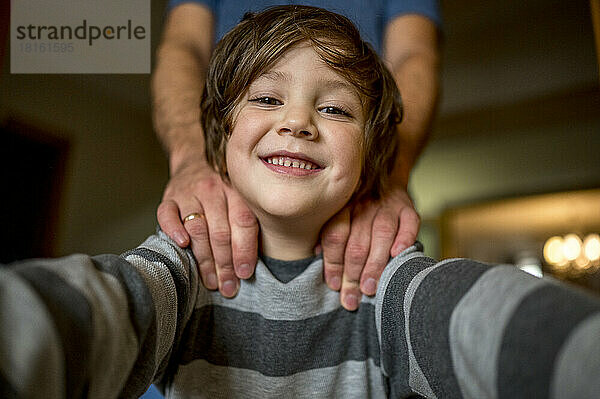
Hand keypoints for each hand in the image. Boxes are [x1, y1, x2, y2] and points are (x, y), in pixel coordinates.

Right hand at [157, 160, 258, 297]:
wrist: (196, 159)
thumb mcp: (242, 197)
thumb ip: (247, 222)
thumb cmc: (225, 188)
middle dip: (225, 263)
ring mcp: (189, 192)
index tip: (244, 274)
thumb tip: (250, 264)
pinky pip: (167, 214)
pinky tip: (182, 245)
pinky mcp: (169, 197)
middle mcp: (213, 189)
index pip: (243, 222)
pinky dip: (174, 230)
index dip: (244, 250)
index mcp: (237, 190)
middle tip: (227, 287)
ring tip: (211, 280)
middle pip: (220, 231)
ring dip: (204, 258)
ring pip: (197, 228)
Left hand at [320, 185, 419, 310]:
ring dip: (375, 263)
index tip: (334, 286)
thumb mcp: (340, 216)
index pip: (334, 236)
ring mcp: (387, 204)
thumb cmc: (358, 208)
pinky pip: (409, 222)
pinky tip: (397, 256)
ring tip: (370, 289)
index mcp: (341, 207)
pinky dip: (404, 239)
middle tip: (352, 298)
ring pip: (381, 234)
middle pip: (357, 241)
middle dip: (353, 273)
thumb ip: (330, 236)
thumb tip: (317, 256)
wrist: (385, 179)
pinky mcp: (408, 207)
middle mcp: (363, 204)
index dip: (333, 263)